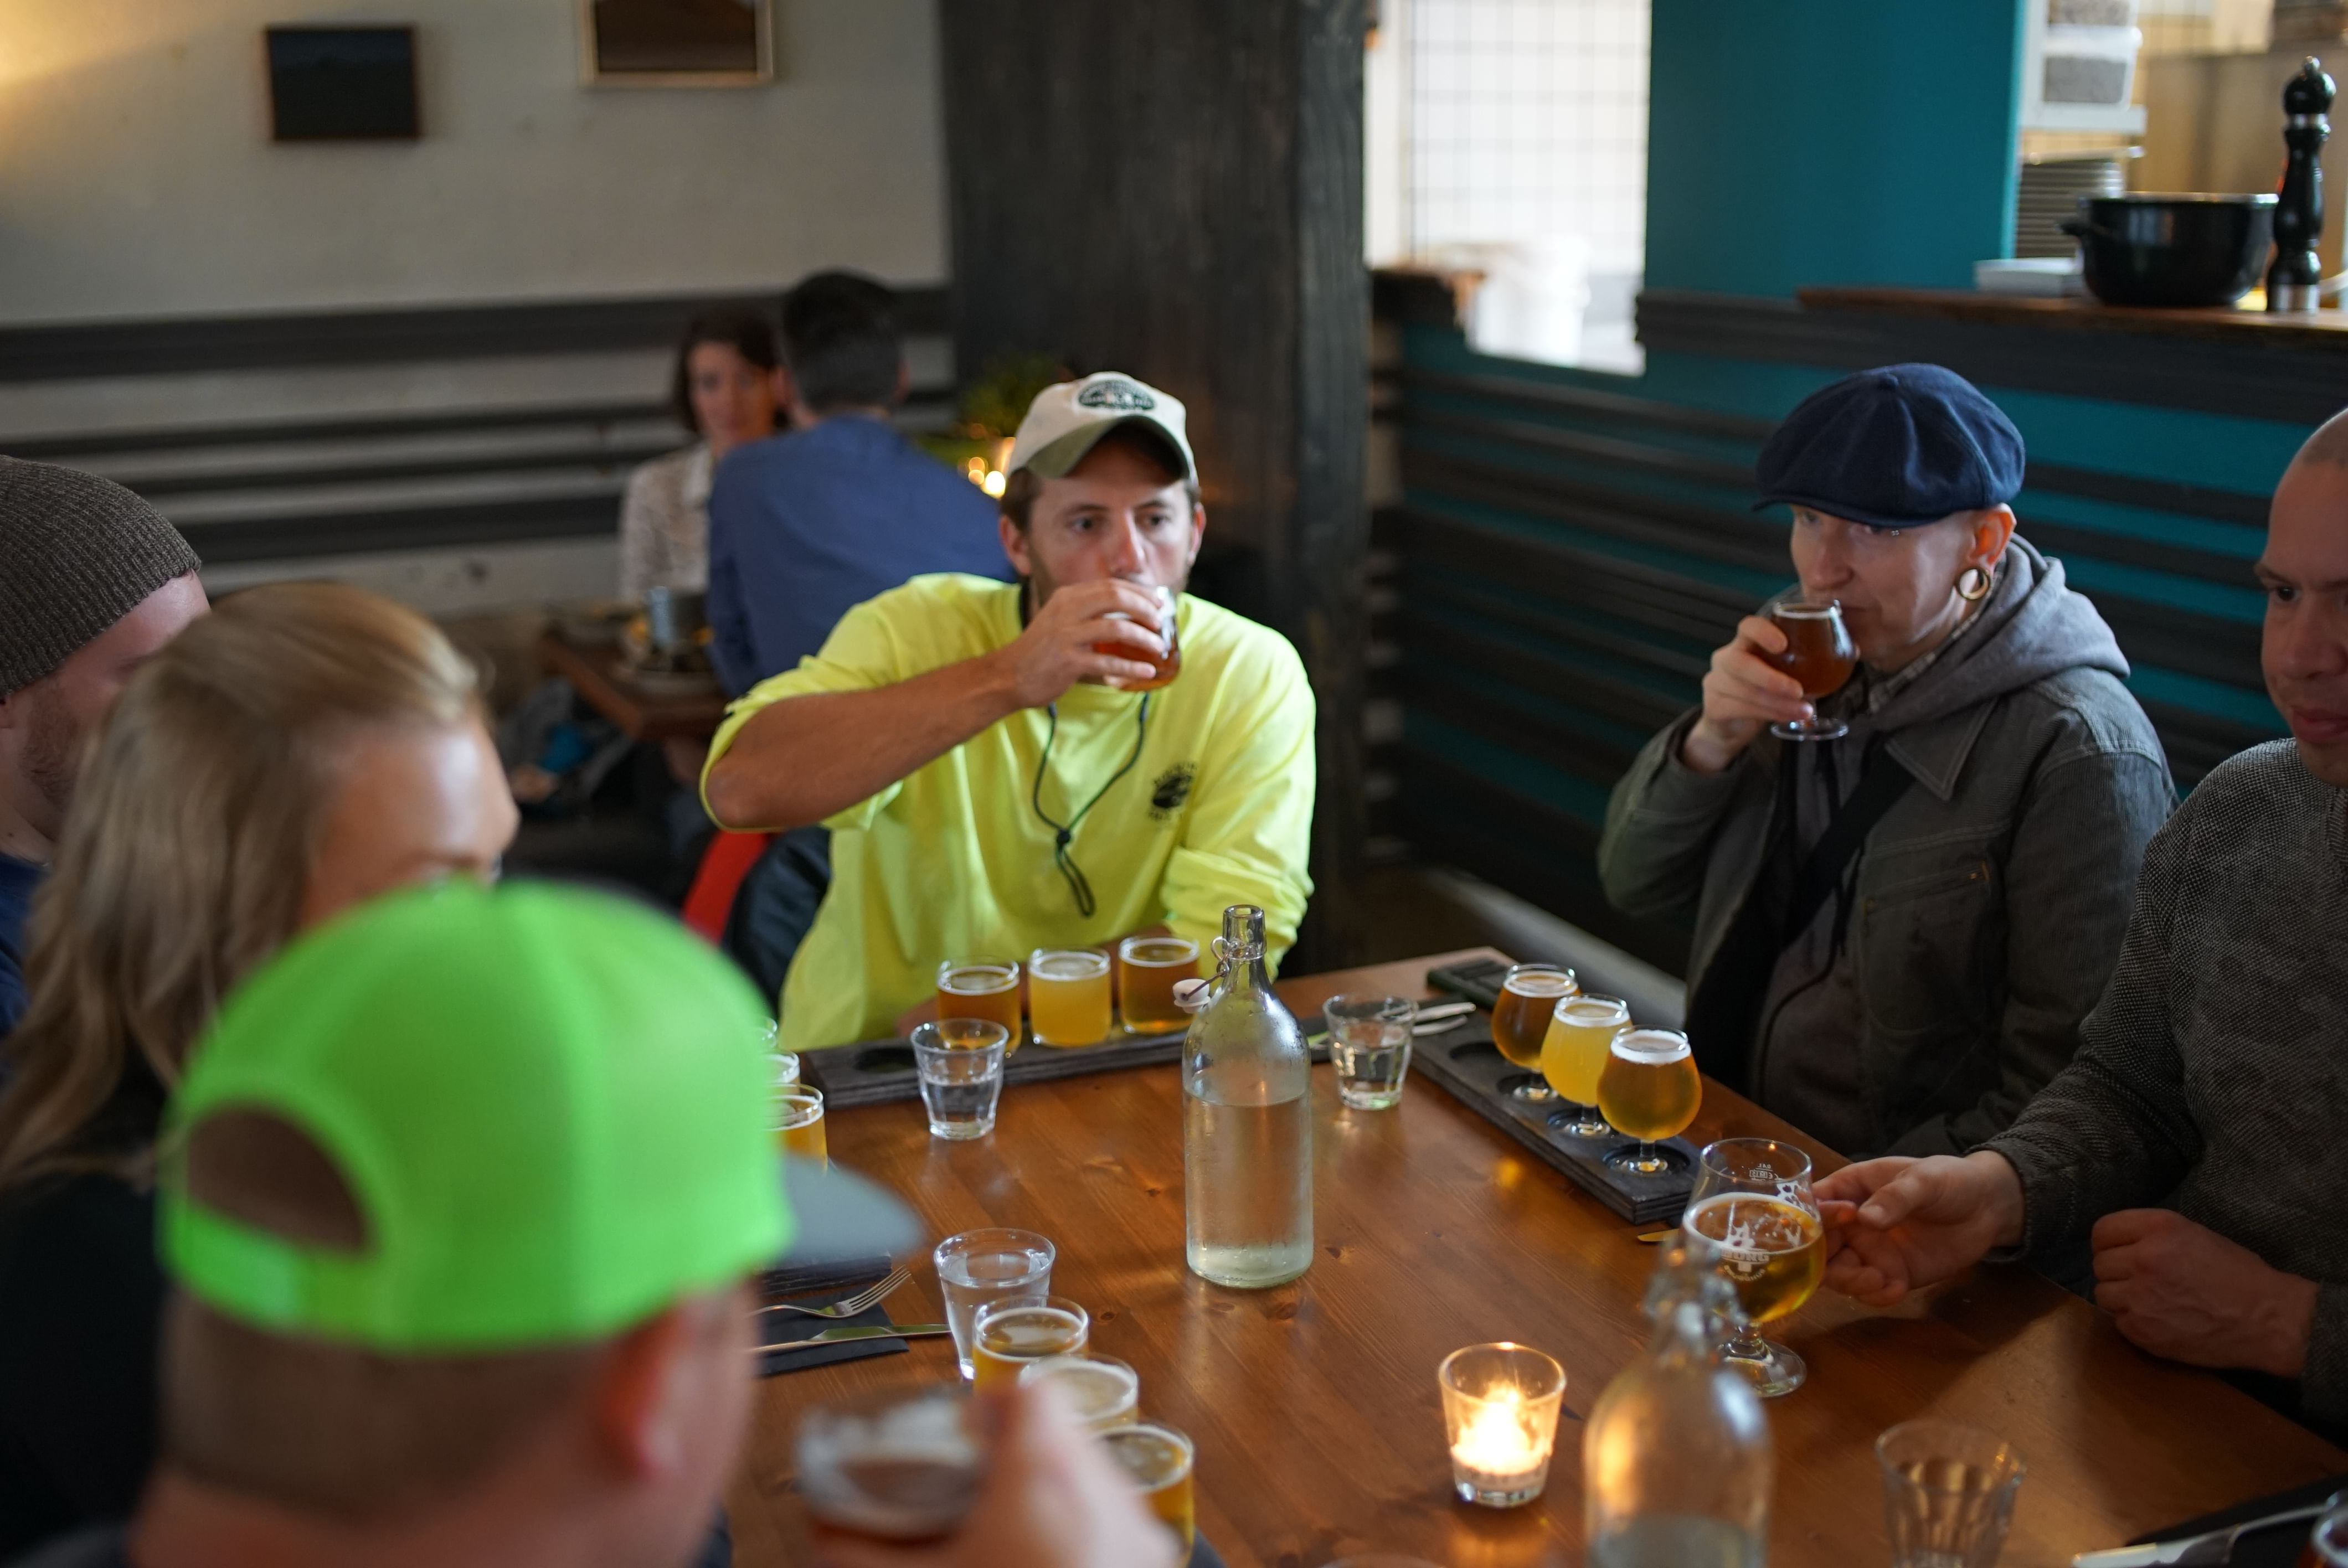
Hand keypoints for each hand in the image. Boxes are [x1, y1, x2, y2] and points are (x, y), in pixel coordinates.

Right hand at [811, 1383, 1180, 1567]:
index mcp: (1042, 1481)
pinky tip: (1049, 1561)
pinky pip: (1120, 1523)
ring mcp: (1138, 1535)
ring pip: (1097, 1477)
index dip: (992, 1404)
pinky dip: (1085, 1529)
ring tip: (1013, 1534)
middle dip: (1019, 1453)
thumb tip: (827, 1531)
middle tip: (979, 1490)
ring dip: (1055, 1491)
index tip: (965, 1432)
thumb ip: (861, 1554)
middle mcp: (1104, 1495)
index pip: (1031, 1395)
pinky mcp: (1150, 1563)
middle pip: (1064, 1433)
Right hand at [986, 580, 1167, 709]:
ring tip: (1159, 648)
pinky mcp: (1067, 661)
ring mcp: (1066, 635)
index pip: (1111, 586)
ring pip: (1116, 628)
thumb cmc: (1042, 651)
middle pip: (1116, 597)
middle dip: (1145, 608)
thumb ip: (1087, 612)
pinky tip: (1146, 672)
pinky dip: (1130, 667)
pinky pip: (1107, 662)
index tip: (1160, 604)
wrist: (1009, 675)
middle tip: (1161, 623)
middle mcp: (1066, 609)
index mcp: (1067, 596)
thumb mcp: (1061, 620)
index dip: (1140, 593)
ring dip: (1143, 638)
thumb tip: (1128, 613)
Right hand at [1680, 615, 1812, 773]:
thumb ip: (1812, 660)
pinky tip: (1787, 718)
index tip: (1784, 644)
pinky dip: (1768, 714)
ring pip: (1743, 690)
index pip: (1747, 627)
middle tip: (1799, 690)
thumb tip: (1853, 650)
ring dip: (1776, 702)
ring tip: (1804, 710)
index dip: (1763, 632)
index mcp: (1744, 643)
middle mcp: (1725, 658)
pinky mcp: (1713, 706)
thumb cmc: (1764, 690)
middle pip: (1739, 662)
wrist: (1730, 724)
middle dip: (1770, 677)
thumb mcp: (1784, 671)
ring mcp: (1716, 682)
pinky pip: (1740, 709)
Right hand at [1816, 1152, 2024, 1306]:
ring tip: (1880, 1280)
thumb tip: (1865, 1219)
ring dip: (1850, 1283)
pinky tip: (1898, 1290)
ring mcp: (1869, 1252)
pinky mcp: (1891, 1275)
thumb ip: (1895, 1198)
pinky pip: (1869, 1292)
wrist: (1988, 1208)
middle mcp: (1851, 1224)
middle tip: (1856, 1266)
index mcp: (1849, 1190)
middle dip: (1826, 1262)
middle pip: (1817, 1247)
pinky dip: (1875, 1297)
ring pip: (1837, 1274)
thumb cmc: (1949, 1180)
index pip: (1813, 1206)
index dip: (1814, 1218)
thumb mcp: (1923, 1180)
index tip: (1844, 1221)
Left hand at [2091, 1209, 2318, 1377]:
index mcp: (2159, 1229)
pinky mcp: (2143, 1331)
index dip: (2107, 1243)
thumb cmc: (2239, 1275)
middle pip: (2100, 1264)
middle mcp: (2144, 1259)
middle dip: (2116, 1272)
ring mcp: (2140, 1297)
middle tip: (2139, 1281)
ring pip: (2103, 1294)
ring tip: (2149, 1302)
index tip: (2116, 1252)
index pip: (2103, 1230)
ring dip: (2121, 1298)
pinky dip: (2133, 1322)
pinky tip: (2158, 1321)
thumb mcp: (2196, 1235)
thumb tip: (2123, 1245)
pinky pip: (2118, 1322)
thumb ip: (2154, 1236)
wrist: (2267, 1320)